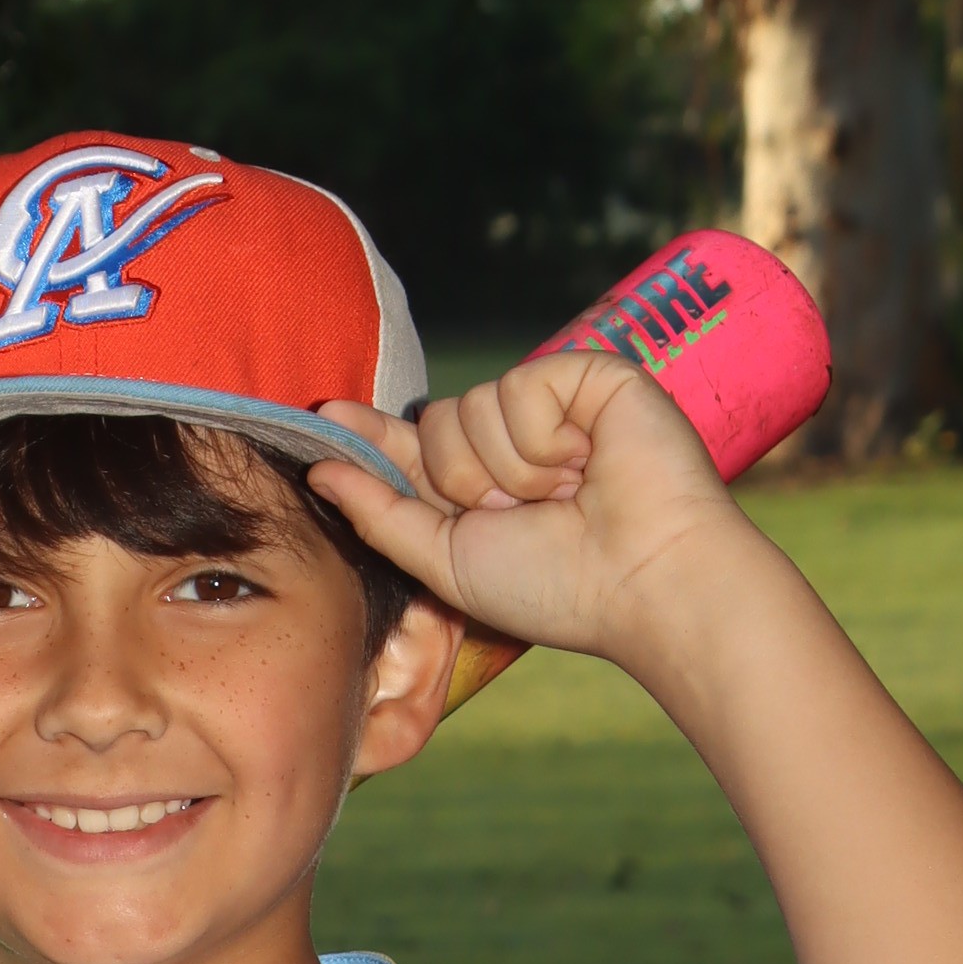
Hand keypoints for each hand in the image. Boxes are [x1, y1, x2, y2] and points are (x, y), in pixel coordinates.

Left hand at [307, 351, 739, 678]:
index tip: (325, 416)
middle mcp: (513, 443)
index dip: (371, 434)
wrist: (642, 579)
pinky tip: (587, 461)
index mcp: (482, 486)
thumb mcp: (447, 563)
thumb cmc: (556, 588)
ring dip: (509, 469)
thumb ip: (382, 516)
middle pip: (434, 424)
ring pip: (470, 407)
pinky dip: (542, 438)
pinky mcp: (584, 375)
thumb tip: (319, 473)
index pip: (412, 447)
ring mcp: (549, 406)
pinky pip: (516, 387)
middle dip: (465, 481)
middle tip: (525, 514)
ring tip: (567, 493)